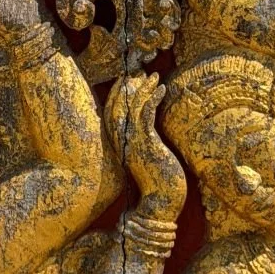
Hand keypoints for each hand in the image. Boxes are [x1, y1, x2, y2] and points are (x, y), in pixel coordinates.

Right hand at [104, 73, 185, 220]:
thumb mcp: (146, 159)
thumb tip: (147, 132)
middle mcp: (122, 143)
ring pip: (132, 107)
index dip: (117, 95)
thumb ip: (142, 144)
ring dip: (143, 88)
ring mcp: (133, 143)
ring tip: (154, 75)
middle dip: (127, 86)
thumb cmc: (158, 182)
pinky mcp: (147, 144)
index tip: (126, 80)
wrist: (161, 202)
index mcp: (119, 146)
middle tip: (138, 71)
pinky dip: (153, 99)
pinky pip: (146, 115)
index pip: (111, 114)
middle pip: (117, 107)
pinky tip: (162, 88)